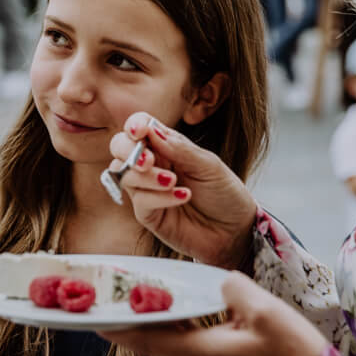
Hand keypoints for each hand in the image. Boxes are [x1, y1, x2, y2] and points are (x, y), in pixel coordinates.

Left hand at [99, 272, 328, 355]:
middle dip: (143, 321)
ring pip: (184, 346)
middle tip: (125, 297)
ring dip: (173, 327)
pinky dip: (194, 336)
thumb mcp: (264, 310)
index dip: (118, 328)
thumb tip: (218, 281)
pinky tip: (203, 318)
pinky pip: (202, 354)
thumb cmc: (296, 355)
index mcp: (201, 354)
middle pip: (162, 341)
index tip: (92, 319)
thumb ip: (231, 289)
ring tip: (162, 301)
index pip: (147, 340)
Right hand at [108, 112, 257, 269]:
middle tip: (149, 161)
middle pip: (120, 148)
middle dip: (128, 150)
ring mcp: (148, 190)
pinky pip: (141, 201)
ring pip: (124, 175)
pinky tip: (182, 196)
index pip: (140, 127)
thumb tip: (152, 131)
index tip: (139, 131)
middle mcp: (153, 166)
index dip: (134, 125)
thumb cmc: (225, 194)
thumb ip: (179, 148)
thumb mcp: (208, 165)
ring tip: (173, 182)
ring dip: (146, 177)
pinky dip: (159, 197)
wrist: (235, 231)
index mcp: (167, 147)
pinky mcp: (149, 214)